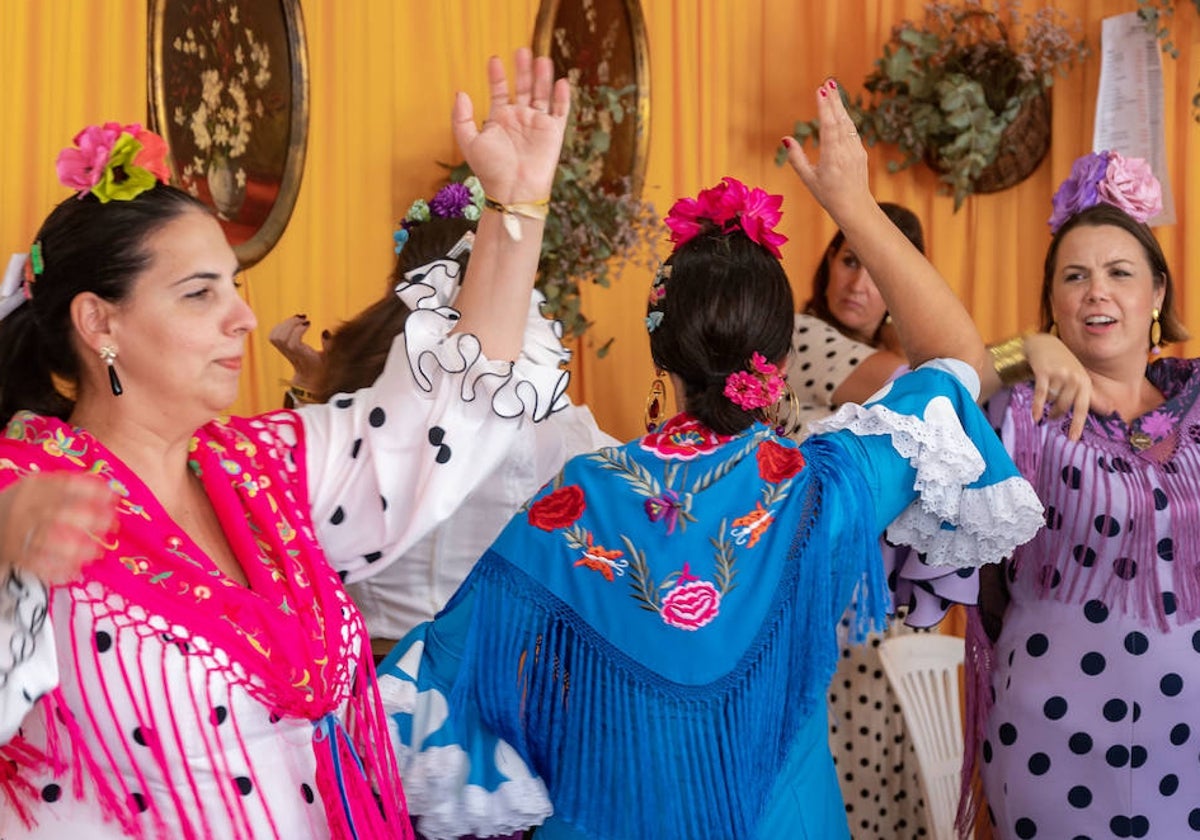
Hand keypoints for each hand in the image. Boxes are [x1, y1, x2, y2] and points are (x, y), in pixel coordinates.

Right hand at [0, 473, 117, 585]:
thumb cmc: (13, 507)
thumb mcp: (31, 489)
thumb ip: (59, 487)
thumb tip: (102, 486)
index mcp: (30, 487)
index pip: (64, 485)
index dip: (92, 491)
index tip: (114, 497)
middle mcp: (22, 507)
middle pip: (60, 512)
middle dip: (90, 518)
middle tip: (112, 524)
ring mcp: (15, 531)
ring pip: (48, 540)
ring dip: (77, 547)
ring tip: (97, 552)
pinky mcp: (10, 554)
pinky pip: (36, 564)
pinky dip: (57, 569)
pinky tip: (75, 571)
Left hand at [268, 314, 326, 389]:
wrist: (308, 377)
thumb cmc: (320, 366)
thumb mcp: (329, 357)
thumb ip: (329, 345)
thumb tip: (324, 331)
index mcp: (304, 357)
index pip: (293, 343)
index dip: (298, 330)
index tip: (309, 323)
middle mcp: (291, 354)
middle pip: (281, 338)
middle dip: (291, 323)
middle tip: (303, 318)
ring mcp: (284, 351)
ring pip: (275, 336)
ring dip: (285, 323)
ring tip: (297, 319)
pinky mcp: (280, 348)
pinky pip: (272, 336)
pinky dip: (279, 326)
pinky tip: (291, 323)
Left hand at [452, 48, 569, 202]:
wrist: (514, 190)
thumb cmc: (490, 170)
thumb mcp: (469, 142)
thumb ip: (461, 118)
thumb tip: (461, 92)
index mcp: (500, 119)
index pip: (501, 91)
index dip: (497, 75)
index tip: (494, 59)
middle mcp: (520, 119)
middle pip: (523, 87)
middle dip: (523, 69)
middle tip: (522, 50)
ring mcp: (537, 124)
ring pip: (542, 93)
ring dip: (542, 76)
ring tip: (540, 59)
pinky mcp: (554, 132)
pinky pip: (561, 110)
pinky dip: (562, 96)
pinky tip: (561, 81)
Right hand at [781, 79, 871, 221]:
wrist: (855, 207)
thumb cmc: (828, 195)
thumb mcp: (808, 179)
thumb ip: (796, 158)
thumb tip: (786, 138)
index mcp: (832, 158)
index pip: (828, 127)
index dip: (824, 107)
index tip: (820, 91)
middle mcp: (846, 151)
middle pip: (840, 120)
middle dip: (834, 100)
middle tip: (828, 82)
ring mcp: (856, 151)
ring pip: (848, 124)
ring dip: (840, 106)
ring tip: (834, 90)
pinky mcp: (861, 152)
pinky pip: (852, 131)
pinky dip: (845, 119)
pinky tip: (840, 111)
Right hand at [1024, 332, 1092, 440]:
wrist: (1043, 344)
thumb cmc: (1063, 364)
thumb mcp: (1079, 378)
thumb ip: (1092, 395)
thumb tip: (1110, 410)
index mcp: (1084, 381)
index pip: (1083, 408)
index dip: (1078, 424)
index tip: (1073, 439)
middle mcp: (1074, 378)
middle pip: (1065, 406)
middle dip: (1058, 414)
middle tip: (1053, 418)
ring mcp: (1059, 374)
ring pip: (1052, 400)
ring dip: (1047, 407)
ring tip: (1044, 409)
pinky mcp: (1044, 372)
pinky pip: (1041, 394)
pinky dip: (1037, 407)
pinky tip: (1035, 417)